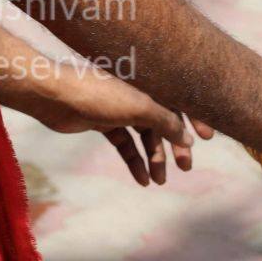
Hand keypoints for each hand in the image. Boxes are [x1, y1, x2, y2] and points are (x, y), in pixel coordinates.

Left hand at [25, 59, 209, 186]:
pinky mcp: (101, 121)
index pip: (175, 99)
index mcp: (144, 81)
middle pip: (160, 120)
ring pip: (142, 135)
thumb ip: (165, 121)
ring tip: (159, 180)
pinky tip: (141, 179)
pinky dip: (133, 159)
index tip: (207, 139)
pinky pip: (124, 142)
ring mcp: (116, 106)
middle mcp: (132, 92)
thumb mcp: (138, 107)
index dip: (192, 117)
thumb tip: (189, 140)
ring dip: (152, 157)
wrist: (54, 95)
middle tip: (184, 169)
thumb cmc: (97, 93)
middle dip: (172, 144)